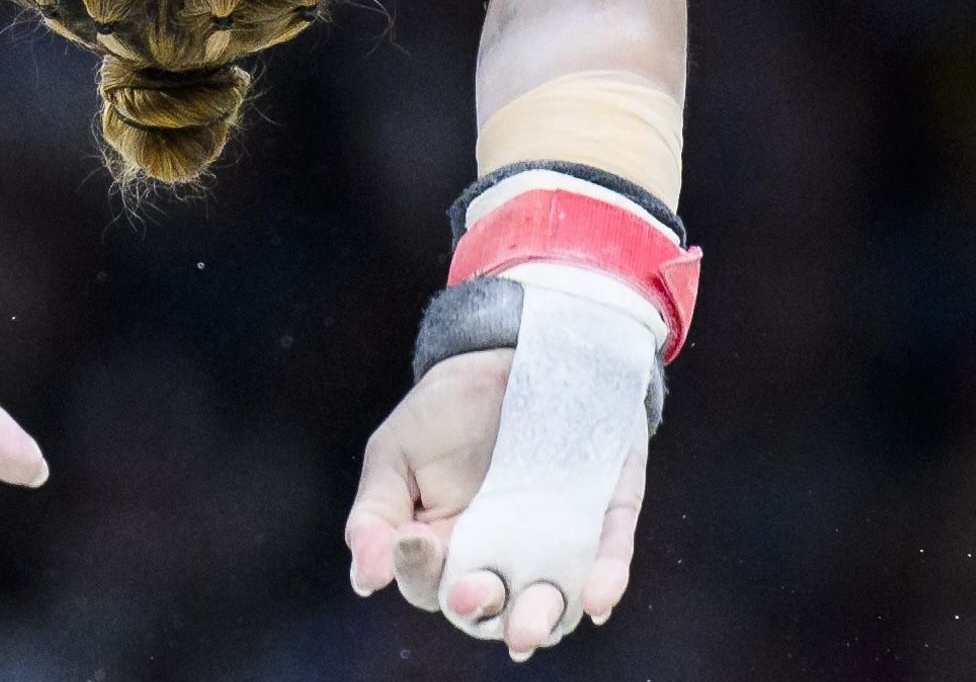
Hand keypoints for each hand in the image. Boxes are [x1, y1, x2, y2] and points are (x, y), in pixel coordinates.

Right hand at [342, 336, 651, 660]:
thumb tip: (366, 579)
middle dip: (486, 612)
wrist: (510, 351)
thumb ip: (374, 516)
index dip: (420, 574)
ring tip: (532, 624)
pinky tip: (598, 597)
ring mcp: (557, 539)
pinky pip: (610, 554)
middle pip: (496, 610)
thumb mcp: (395, 452)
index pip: (432, 585)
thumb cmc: (446, 410)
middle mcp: (504, 558)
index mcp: (448, 551)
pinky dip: (607, 578)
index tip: (413, 539)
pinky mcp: (605, 513)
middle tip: (478, 593)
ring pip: (555, 598)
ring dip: (545, 615)